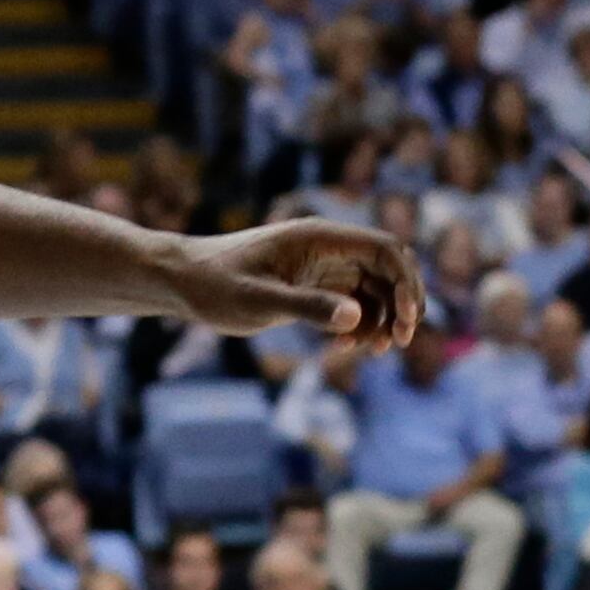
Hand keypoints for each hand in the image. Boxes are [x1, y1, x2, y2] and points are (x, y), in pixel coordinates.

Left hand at [172, 221, 423, 346]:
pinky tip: (345, 349)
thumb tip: (355, 317)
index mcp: (319, 238)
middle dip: (402, 304)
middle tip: (398, 343)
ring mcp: (320, 266)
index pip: (385, 251)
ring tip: (372, 352)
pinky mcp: (310, 286)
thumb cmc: (214, 285)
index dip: (406, 284)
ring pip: (373, 288)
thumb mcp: (259, 301)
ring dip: (383, 318)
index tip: (407, 323)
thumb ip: (307, 307)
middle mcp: (326, 248)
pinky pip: (351, 302)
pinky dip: (359, 324)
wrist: (182, 282)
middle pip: (387, 269)